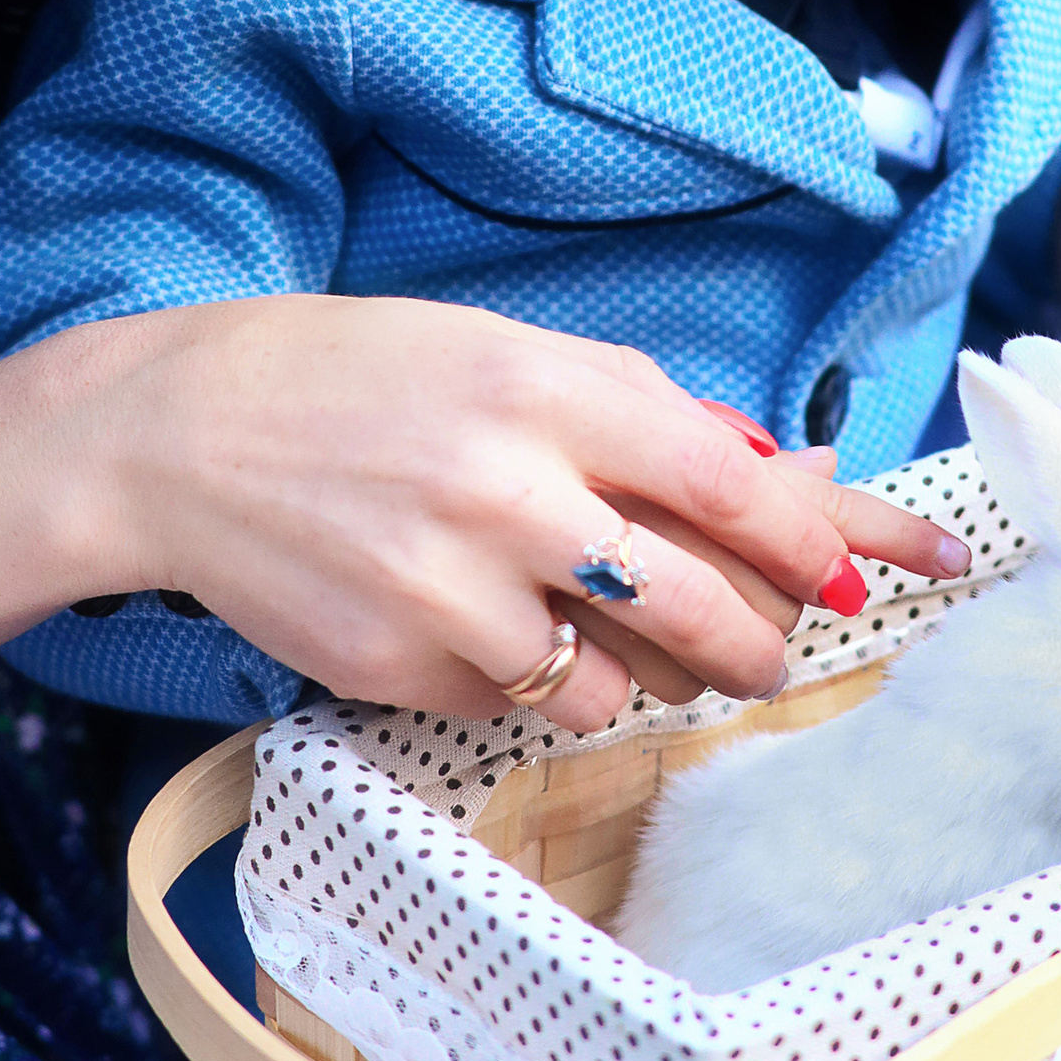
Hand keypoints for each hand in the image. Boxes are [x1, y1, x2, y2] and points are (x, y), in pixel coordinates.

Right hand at [71, 300, 967, 734]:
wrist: (179, 434)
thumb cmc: (359, 379)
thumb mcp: (501, 352)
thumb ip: (636, 412)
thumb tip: (778, 471)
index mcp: (549, 389)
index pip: (733, 487)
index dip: (825, 542)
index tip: (881, 577)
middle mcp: (510, 488)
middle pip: (700, 607)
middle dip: (760, 647)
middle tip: (770, 655)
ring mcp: (451, 586)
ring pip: (612, 687)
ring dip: (633, 679)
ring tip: (589, 633)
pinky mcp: (398, 664)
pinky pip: (515, 708)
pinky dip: (524, 687)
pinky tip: (475, 630)